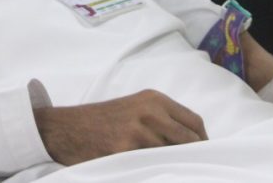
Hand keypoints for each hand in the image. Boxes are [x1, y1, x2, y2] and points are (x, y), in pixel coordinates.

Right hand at [34, 89, 207, 165]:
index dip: (203, 140)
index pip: (194, 122)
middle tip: (196, 168)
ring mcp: (138, 132)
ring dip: (175, 165)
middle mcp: (150, 112)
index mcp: (155, 99)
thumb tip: (191, 141)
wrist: (68, 128)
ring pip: (172, 154)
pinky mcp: (125, 150)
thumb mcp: (135, 108)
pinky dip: (156, 170)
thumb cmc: (102, 120)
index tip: (205, 154)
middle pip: (189, 139)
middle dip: (194, 156)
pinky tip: (152, 172)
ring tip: (173, 171)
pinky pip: (151, 165)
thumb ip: (161, 118)